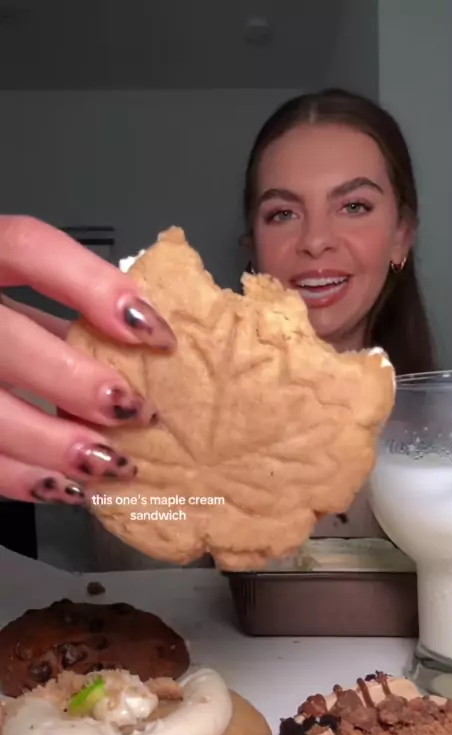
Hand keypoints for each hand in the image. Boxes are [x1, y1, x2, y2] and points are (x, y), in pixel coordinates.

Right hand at [0, 215, 175, 504]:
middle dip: (72, 380)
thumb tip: (152, 348)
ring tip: (109, 463)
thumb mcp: (26, 303)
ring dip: (51, 444)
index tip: (153, 330)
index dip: (92, 285)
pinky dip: (22, 479)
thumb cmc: (6, 330)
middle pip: (4, 340)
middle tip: (133, 410)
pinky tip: (68, 488)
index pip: (26, 246)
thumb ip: (71, 316)